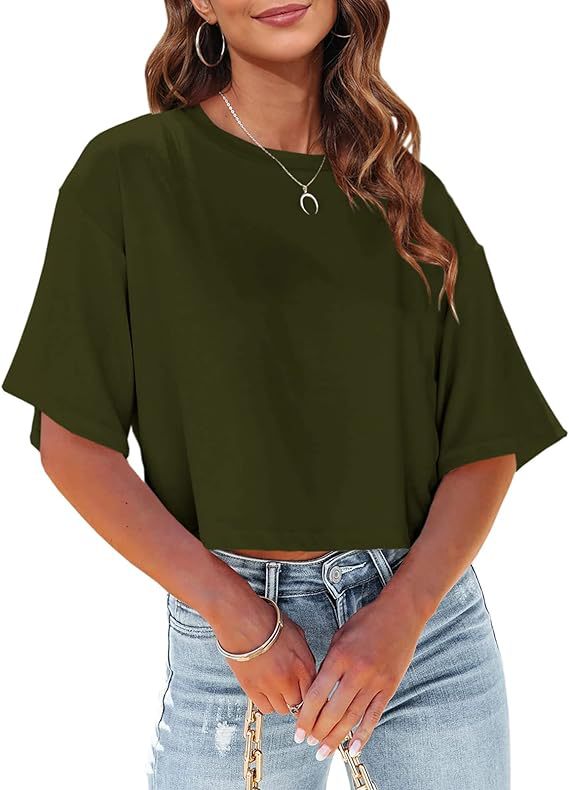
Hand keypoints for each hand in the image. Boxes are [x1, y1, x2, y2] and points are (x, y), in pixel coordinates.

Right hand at [213, 591, 316, 714]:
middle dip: (295, 698)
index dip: (308, 693)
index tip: (304, 694)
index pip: (313, 692)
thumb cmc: (268, 621)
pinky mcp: (252, 689)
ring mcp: (271, 686)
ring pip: (281, 709)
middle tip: (289, 690)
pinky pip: (264, 708)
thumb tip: (306, 669)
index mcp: (303, 664)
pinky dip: (266, 703)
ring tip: (275, 689)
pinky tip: (265, 691)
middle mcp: (289, 679)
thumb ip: (305, 656)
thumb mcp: (297, 634)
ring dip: (280, 701)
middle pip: (298, 704)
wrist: (244, 620)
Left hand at [293, 588, 426, 759]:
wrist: (400, 614)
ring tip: (324, 752)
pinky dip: (363, 733)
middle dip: (318, 731)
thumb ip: (329, 663)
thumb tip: (316, 690)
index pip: (318, 694)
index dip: (306, 716)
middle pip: (333, 711)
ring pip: (352, 717)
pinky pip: (374, 714)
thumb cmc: (367, 621)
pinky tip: (353, 747)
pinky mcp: (389, 686)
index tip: (298, 731)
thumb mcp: (340, 636)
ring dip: (336, 737)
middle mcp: (356, 671)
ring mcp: (375, 680)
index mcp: (340, 656)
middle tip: (309, 744)